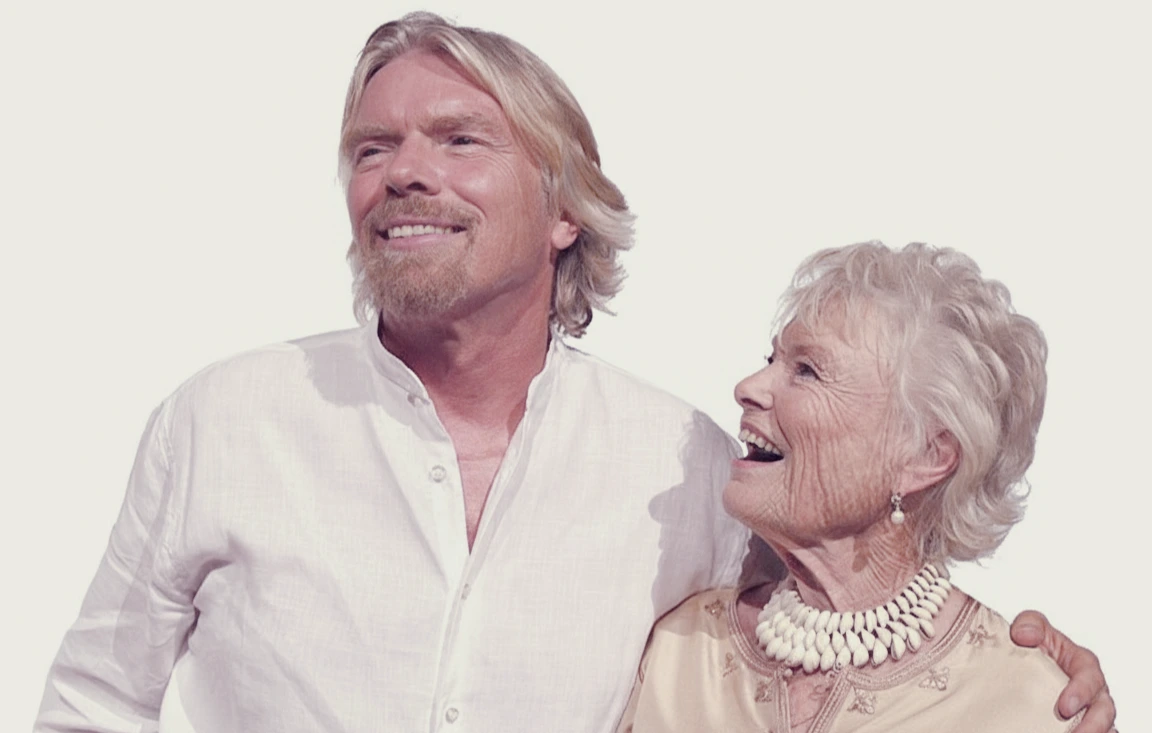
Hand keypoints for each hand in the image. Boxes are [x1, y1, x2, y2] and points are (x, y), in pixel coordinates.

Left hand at [1010, 610, 1115, 732]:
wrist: (1020, 664)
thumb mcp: (1032, 628)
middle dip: (1092, 724)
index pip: (1090, 677)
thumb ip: (1030, 624)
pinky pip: (1094, 731)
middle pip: (1103, 710)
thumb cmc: (1035, 645)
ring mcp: (1089, 710)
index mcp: (1082, 664)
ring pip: (1103, 726)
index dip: (1081, 692)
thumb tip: (1023, 635)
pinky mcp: (1081, 724)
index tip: (1064, 707)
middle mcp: (1091, 690)